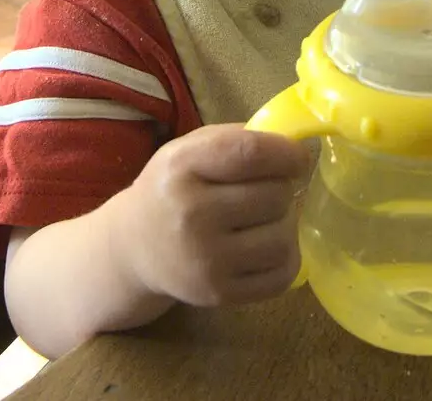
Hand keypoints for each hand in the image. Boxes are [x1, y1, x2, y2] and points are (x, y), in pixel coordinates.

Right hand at [115, 124, 310, 306]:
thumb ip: (237, 138)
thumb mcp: (189, 150)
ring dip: (285, 224)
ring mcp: (205, 259)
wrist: (132, 249)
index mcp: (182, 166)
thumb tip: (293, 142)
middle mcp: (191, 213)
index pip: (250, 153)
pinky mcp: (218, 293)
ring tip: (265, 220)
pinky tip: (266, 247)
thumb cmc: (172, 190)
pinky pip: (282, 275)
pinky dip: (285, 258)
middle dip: (281, 189)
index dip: (286, 153)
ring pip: (283, 236)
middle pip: (274, 195)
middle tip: (267, 191)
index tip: (298, 158)